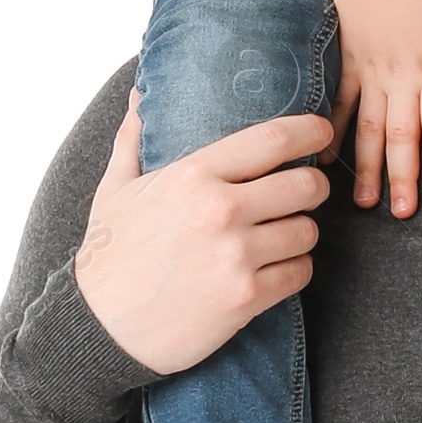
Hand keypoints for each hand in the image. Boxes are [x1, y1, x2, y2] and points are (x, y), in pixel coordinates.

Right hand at [73, 93, 329, 374]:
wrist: (100, 328)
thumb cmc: (108, 257)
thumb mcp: (114, 190)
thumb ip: (134, 138)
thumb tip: (139, 94)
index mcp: (193, 175)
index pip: (273, 139)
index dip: (310, 131)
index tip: (321, 132)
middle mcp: (221, 210)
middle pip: (304, 185)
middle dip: (314, 186)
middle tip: (307, 191)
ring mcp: (236, 255)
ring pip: (307, 232)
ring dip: (302, 232)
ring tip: (284, 235)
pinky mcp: (246, 297)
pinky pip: (299, 273)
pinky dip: (294, 270)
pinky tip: (276, 269)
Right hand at [322, 0, 421, 211]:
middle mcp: (402, 79)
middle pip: (403, 134)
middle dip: (403, 176)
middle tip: (404, 213)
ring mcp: (373, 77)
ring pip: (371, 130)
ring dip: (369, 167)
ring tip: (366, 203)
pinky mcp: (351, 69)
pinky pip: (344, 107)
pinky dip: (336, 134)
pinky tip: (329, 162)